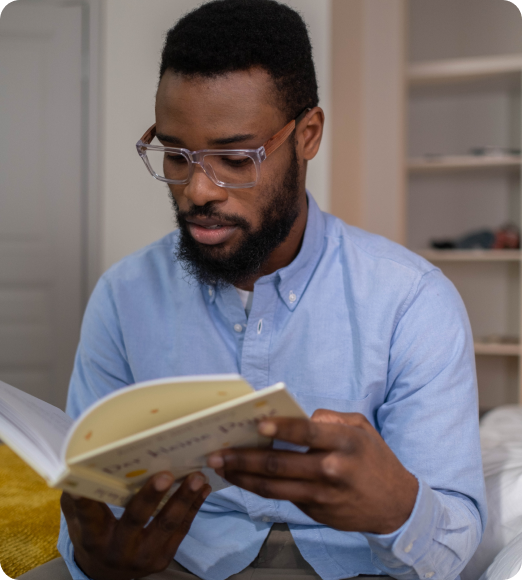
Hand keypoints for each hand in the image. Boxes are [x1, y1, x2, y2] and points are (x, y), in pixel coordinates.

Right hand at [61, 471, 210, 579]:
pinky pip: (181, 530)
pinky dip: (193, 506)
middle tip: (165, 475)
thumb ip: (80, 497)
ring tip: (196, 476)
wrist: (108, 573)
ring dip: (183, 498)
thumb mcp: (79, 520)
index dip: (88, 499)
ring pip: (166, 525)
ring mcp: (144, 556)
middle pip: (136, 520)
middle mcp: (119, 549)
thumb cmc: (93, 535)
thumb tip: (79, 464)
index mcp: (94, 537)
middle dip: (152, 496)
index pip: (90, 515)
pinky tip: (203, 488)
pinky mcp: (163, 557)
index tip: (90, 479)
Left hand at [207, 410, 417, 534]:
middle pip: (280, 464)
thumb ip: (330, 418)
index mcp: (344, 443)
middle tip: (218, 453)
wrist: (396, 506)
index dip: (281, 429)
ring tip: (221, 469)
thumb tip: (298, 417)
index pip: (307, 433)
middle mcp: (331, 470)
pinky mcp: (316, 512)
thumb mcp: (362, 428)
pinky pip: (282, 497)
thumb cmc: (375, 459)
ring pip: (274, 487)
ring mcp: (322, 495)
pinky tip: (242, 480)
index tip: (256, 425)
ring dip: (242, 478)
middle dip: (244, 458)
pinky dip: (258, 489)